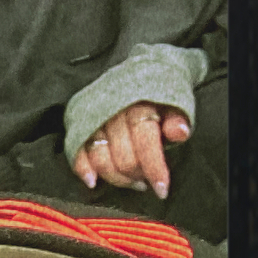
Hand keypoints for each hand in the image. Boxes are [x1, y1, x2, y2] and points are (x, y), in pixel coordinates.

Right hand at [73, 101, 189, 198]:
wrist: (139, 67)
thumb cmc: (158, 92)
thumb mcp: (175, 99)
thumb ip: (177, 117)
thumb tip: (180, 133)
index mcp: (138, 103)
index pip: (145, 141)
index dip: (154, 168)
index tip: (162, 190)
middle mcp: (113, 110)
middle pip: (122, 157)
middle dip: (137, 175)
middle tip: (146, 180)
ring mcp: (94, 117)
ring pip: (101, 159)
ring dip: (116, 178)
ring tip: (131, 181)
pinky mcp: (80, 123)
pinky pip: (77, 152)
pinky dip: (83, 169)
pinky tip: (92, 182)